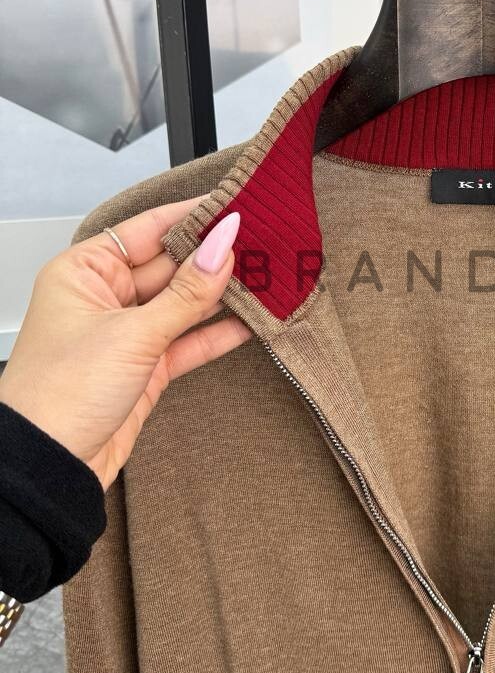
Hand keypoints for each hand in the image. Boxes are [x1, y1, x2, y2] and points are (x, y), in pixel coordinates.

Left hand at [0, 198, 250, 490]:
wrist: (51, 464)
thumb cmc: (61, 393)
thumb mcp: (132, 334)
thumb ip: (186, 294)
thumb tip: (222, 246)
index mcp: (84, 272)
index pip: (146, 230)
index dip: (191, 218)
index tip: (233, 207)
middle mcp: (104, 297)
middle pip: (169, 265)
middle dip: (213, 257)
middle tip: (261, 243)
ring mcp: (126, 333)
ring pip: (183, 303)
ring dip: (221, 295)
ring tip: (266, 278)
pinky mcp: (145, 367)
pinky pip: (187, 340)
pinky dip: (216, 333)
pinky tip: (250, 321)